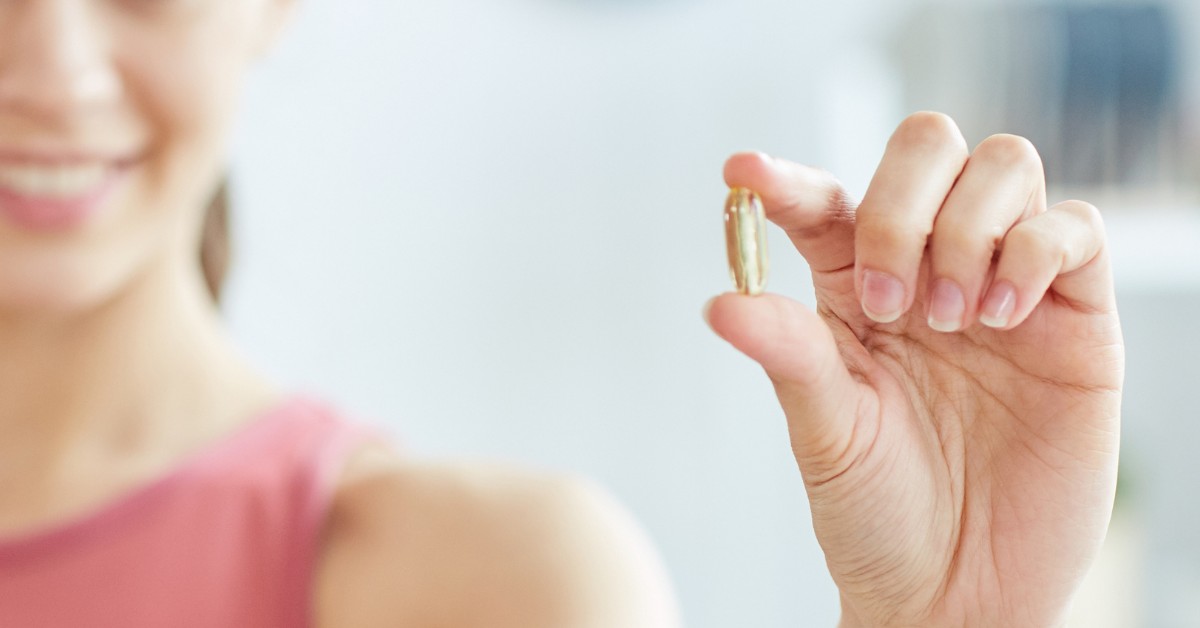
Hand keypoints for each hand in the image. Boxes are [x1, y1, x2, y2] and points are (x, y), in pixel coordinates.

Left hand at [706, 112, 1122, 627]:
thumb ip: (786, 353)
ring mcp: (1005, 283)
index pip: (825, 201)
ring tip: (949, 321)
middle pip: (927, 148)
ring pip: (1003, 166)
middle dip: (899, 203)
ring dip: (966, 228)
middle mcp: (929, 266)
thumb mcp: (824, 429)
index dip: (786, 179)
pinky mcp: (1076, 316)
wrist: (958, 590)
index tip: (744, 172)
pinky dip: (1036, 249)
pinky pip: (1075, 228)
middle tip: (885, 301)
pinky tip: (1000, 317)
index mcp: (855, 284)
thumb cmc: (877, 508)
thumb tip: (720, 303)